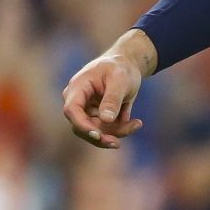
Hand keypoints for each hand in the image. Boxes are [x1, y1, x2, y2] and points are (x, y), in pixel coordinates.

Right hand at [61, 30, 154, 149]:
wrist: (127, 65)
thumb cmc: (121, 68)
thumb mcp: (120, 79)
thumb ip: (112, 99)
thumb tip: (105, 120)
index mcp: (78, 87)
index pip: (71, 110)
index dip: (82, 125)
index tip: (97, 135)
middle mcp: (78, 102)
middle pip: (81, 127)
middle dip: (101, 136)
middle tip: (117, 143)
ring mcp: (87, 111)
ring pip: (96, 132)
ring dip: (116, 132)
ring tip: (137, 124)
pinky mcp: (97, 118)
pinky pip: (106, 130)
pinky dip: (121, 129)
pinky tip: (136, 123)